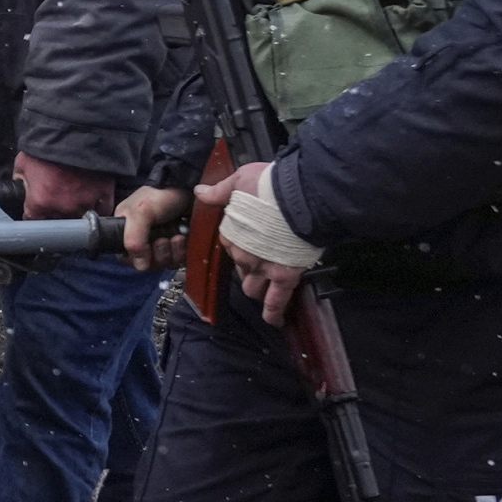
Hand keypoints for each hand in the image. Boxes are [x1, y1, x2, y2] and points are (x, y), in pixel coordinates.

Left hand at [14, 154, 115, 221]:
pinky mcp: (103, 196)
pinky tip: (93, 200)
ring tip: (74, 197)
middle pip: (57, 220)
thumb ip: (20, 180)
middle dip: (54, 212)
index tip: (37, 210)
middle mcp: (62, 208)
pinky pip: (102, 210)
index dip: (34, 213)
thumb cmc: (48, 145)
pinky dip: (98, 207)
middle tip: (56, 198)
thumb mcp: (23, 162)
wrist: (76, 130)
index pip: (33, 220)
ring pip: (79, 218)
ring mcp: (85, 204)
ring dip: (76, 210)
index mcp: (40, 202)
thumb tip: (21, 188)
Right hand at [116, 185, 189, 268]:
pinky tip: (183, 238)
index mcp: (127, 232)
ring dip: (172, 252)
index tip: (146, 250)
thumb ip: (133, 238)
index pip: (126, 257)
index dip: (136, 259)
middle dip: (158, 254)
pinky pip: (179, 261)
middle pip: (148, 264)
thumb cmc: (160, 196)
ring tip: (176, 236)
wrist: (187, 188)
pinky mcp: (179, 247)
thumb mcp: (140, 213)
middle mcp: (143, 240)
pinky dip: (182, 252)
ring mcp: (162, 245)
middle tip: (163, 239)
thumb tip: (140, 266)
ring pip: (164, 264)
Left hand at [199, 160, 304, 320]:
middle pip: (241, 266)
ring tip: (263, 289)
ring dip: (257, 287)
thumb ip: (220, 191)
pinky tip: (275, 321)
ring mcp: (263, 267)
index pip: (230, 244)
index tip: (250, 237)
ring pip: (254, 286)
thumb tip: (200, 193)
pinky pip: (277, 300)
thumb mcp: (239, 180)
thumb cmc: (270, 184)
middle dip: (248, 265)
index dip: (240, 241)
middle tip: (262, 258)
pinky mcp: (285, 275)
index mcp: (231, 233)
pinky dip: (274, 313)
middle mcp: (243, 254)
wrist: (301, 194)